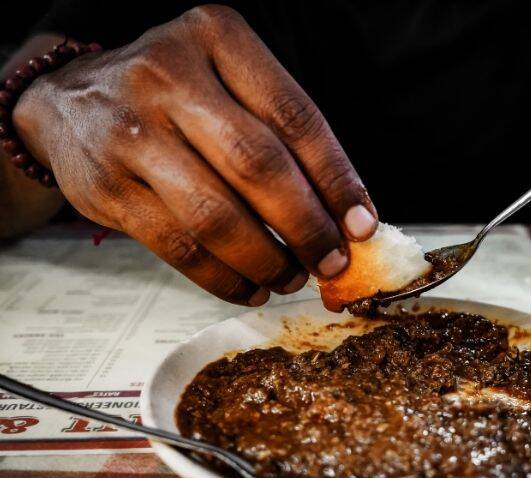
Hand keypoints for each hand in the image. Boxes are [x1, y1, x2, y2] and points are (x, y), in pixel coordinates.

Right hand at [12, 5, 377, 304]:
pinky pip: (179, 248)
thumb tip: (344, 217)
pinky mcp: (107, 187)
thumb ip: (280, 134)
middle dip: (307, 227)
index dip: (337, 180)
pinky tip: (251, 287)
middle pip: (258, 167)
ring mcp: (130, 132)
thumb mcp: (227, 82)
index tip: (362, 225)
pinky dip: (224, 279)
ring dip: (268, 260)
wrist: (69, 99)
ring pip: (217, 216)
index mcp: (216, 38)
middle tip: (333, 261)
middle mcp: (168, 77)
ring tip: (293, 277)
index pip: (295, 117)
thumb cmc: (173, 95)